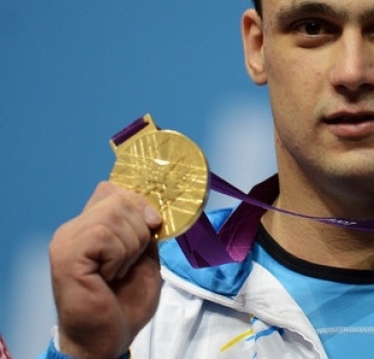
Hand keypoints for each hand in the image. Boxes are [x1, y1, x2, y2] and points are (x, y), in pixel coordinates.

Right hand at [49, 182, 162, 357]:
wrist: (108, 338)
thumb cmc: (125, 302)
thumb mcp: (145, 256)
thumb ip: (144, 229)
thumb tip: (153, 209)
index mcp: (90, 225)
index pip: (114, 189)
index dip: (140, 203)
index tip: (153, 225)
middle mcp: (74, 228)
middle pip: (119, 198)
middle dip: (139, 230)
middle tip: (129, 262)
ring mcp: (67, 240)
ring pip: (114, 215)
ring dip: (130, 247)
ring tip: (117, 272)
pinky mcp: (66, 256)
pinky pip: (105, 236)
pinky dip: (118, 258)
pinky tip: (107, 277)